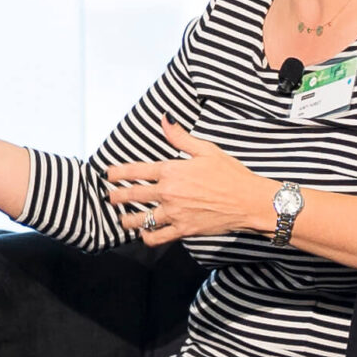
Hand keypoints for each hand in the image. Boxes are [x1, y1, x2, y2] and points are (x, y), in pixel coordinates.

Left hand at [105, 123, 275, 245]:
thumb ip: (180, 137)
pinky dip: (147, 237)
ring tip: (122, 219)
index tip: (107, 174)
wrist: (248, 201)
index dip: (118, 172)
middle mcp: (169, 193)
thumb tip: (164, 118)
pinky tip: (144, 234)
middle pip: (133, 195)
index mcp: (172, 171)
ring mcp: (174, 213)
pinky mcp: (183, 230)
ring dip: (128, 219)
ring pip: (141, 219)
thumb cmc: (230, 173)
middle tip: (109, 197)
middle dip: (117, 196)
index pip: (136, 171)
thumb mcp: (206, 149)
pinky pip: (157, 237)